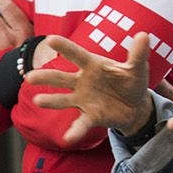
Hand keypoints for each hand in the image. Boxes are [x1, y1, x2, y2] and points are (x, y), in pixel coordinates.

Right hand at [26, 33, 155, 144]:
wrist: (136, 105)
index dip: (65, 47)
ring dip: (50, 101)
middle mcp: (83, 81)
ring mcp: (83, 99)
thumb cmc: (131, 81)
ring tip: (37, 100)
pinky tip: (68, 137)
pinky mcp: (90, 115)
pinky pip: (80, 124)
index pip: (77, 55)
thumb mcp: (137, 68)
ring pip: (63, 100)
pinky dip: (74, 131)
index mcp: (93, 65)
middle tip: (29, 76)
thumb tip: (143, 35)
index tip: (50, 39)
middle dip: (46, 77)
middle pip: (61, 78)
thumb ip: (138, 53)